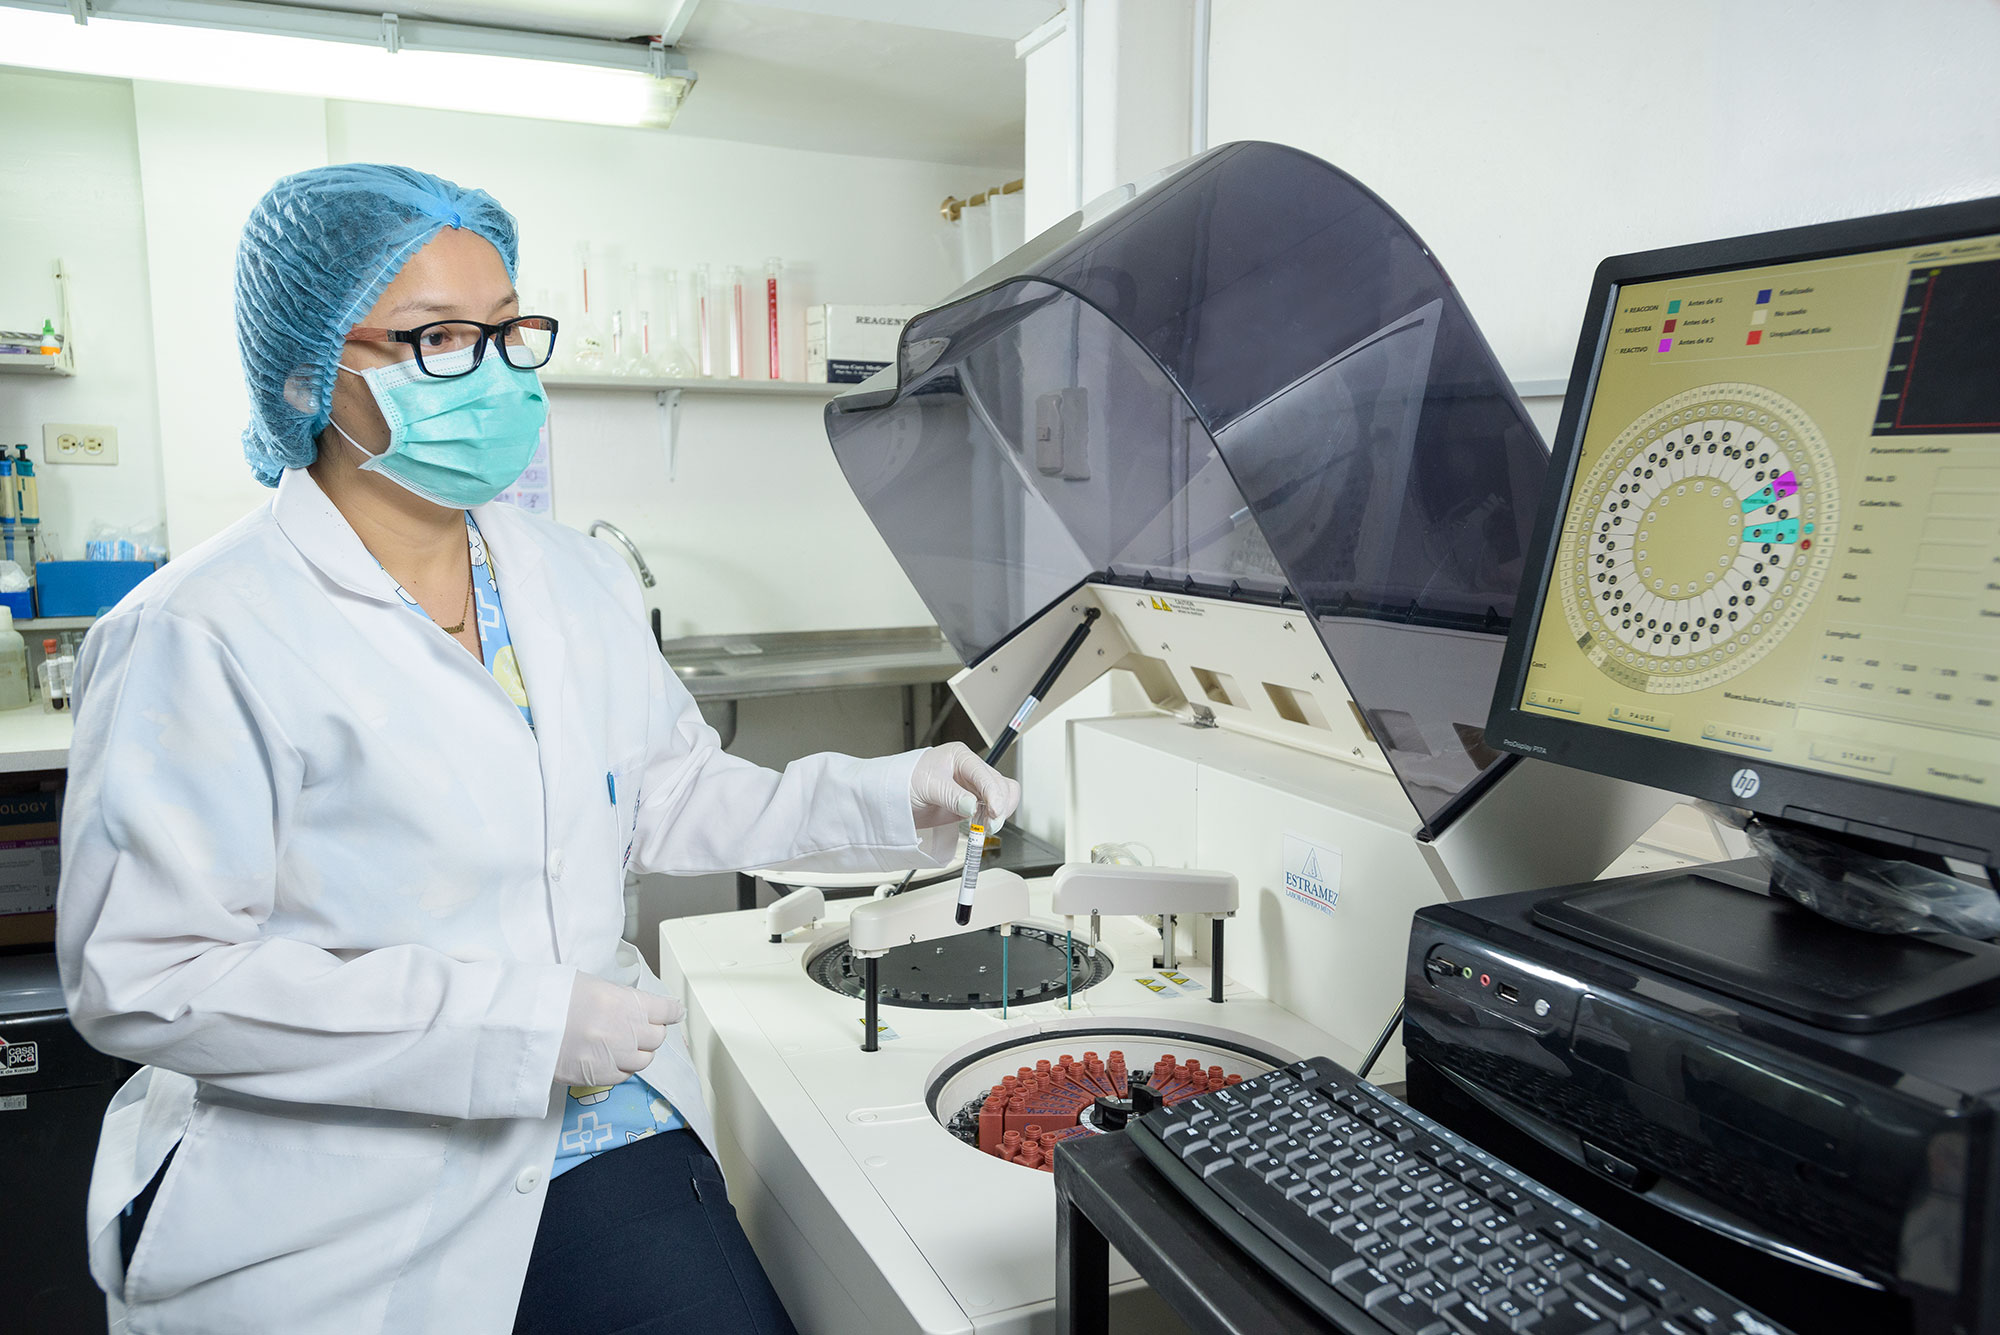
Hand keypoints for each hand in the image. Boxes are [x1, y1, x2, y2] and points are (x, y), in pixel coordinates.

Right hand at [553, 974, 683, 1087]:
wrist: (524, 1025)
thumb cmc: (554, 998)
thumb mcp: (593, 985)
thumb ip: (620, 998)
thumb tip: (635, 1006)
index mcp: (627, 1003)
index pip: (666, 1011)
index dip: (670, 1011)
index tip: (673, 1012)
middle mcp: (627, 1033)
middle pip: (657, 1037)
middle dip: (650, 1031)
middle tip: (636, 1026)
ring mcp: (615, 1057)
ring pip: (644, 1060)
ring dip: (638, 1051)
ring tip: (620, 1043)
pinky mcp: (600, 1077)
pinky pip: (625, 1075)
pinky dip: (622, 1067)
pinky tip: (608, 1057)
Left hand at [910, 742, 1020, 830]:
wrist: (894, 798)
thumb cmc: (905, 782)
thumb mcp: (927, 786)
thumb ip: (951, 795)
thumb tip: (972, 806)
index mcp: (961, 757)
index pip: (986, 775)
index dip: (994, 794)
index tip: (994, 812)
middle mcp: (970, 770)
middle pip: (1000, 785)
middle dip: (999, 806)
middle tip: (989, 825)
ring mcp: (972, 788)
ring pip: (1001, 797)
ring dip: (998, 813)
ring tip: (984, 827)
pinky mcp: (971, 804)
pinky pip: (992, 810)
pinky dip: (992, 819)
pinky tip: (982, 826)